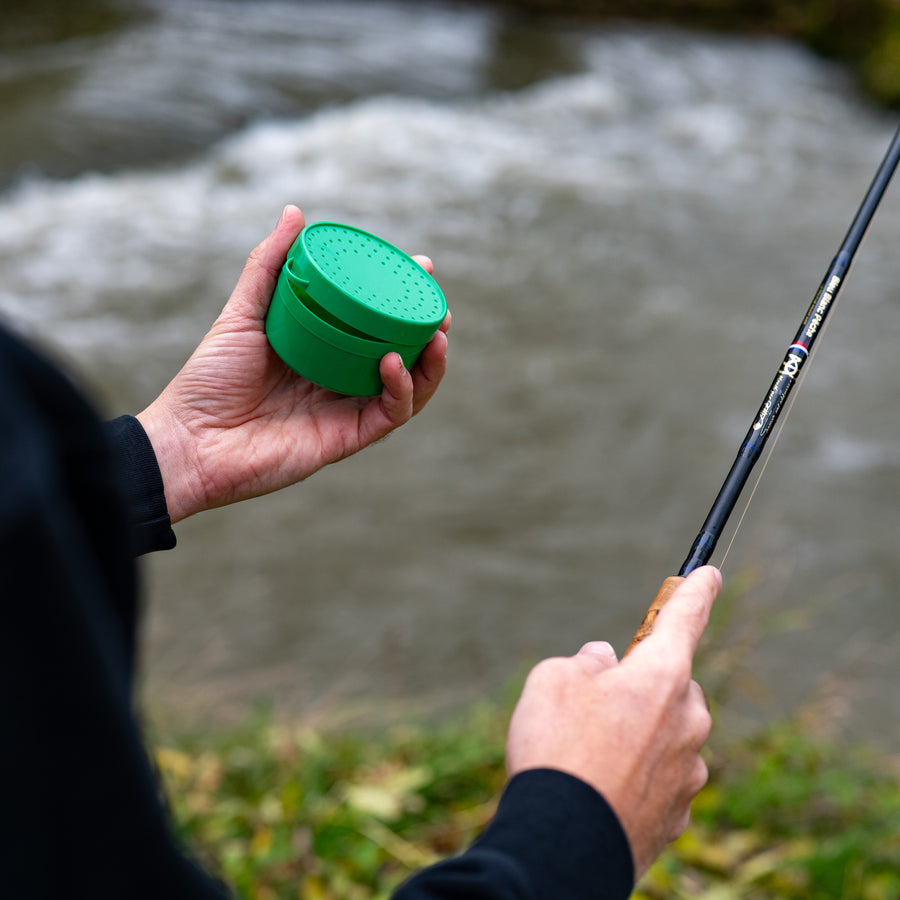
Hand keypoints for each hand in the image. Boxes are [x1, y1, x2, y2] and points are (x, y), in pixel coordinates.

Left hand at [137, 205, 449, 521]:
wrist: (191, 439)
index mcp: (324, 350)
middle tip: (439, 306)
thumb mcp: (243, 311)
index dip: (403, 298)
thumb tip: (296, 212)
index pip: (375, 322)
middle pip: (403, 354)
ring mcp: (347, 410)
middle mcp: (342, 380)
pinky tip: (396, 361)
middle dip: (429, 330)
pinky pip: (390, 414)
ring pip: (409, 388)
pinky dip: (402, 389)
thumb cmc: (209, 378)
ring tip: (438, 333)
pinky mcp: (347, 438)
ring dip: (431, 363)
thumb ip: (269, 264)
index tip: (421, 269)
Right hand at [505, 566, 720, 879]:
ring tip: (588, 757)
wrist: (563, 842)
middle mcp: (687, 720)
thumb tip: (602, 662)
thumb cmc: (557, 748)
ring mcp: (688, 772)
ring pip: (668, 736)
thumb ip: (584, 662)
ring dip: (639, 736)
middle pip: (673, 686)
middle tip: (596, 704)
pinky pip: (661, 780)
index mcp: (661, 676)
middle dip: (644, 687)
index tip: (710, 574)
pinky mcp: (677, 815)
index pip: (685, 619)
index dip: (696, 592)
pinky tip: (602, 789)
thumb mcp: (552, 680)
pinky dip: (637, 778)